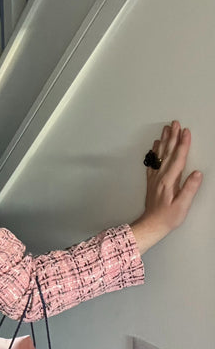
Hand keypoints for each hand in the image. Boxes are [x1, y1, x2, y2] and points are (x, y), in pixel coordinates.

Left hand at [130, 120, 202, 253]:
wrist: (151, 225)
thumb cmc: (168, 218)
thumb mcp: (182, 206)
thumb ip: (189, 189)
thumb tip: (197, 174)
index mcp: (169, 181)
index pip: (178, 159)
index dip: (183, 144)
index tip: (186, 132)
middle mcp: (160, 176)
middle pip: (168, 153)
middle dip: (173, 137)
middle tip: (175, 123)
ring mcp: (155, 178)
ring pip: (159, 155)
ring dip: (164, 140)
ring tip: (166, 128)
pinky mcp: (152, 181)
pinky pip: (153, 162)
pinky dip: (155, 151)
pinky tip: (156, 145)